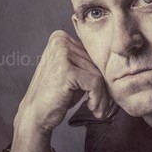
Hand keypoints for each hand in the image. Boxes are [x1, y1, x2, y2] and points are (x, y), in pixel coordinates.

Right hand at [8, 30, 111, 151]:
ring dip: (101, 96)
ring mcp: (62, 54)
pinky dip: (97, 98)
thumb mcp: (73, 73)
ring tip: (97, 109)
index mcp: (60, 38)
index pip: (92, 55)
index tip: (102, 94)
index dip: (100, 75)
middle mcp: (60, 41)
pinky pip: (94, 82)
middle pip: (96, 64)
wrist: (36, 114)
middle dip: (103, 88)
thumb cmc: (56, 95)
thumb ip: (87, 63)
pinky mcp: (66, 69)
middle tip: (102, 106)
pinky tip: (92, 107)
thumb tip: (116, 62)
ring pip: (98, 74)